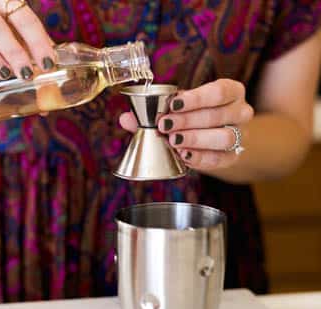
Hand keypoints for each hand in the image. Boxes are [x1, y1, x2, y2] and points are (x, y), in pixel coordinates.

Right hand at [0, 0, 55, 81]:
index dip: (37, 40)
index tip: (48, 63)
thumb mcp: (30, 46)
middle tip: (26, 73)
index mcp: (7, 3)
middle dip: (12, 51)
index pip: (23, 16)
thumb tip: (57, 92)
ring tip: (5, 75)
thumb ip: (43, 60)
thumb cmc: (15, 45)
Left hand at [119, 79, 253, 170]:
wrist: (214, 140)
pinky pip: (219, 158)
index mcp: (230, 92)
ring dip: (195, 139)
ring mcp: (240, 135)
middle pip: (218, 115)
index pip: (219, 91)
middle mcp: (241, 111)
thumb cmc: (193, 117)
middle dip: (188, 120)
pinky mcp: (233, 156)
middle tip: (164, 125)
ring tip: (173, 140)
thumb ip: (151, 112)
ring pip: (224, 137)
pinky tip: (183, 155)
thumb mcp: (177, 109)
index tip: (172, 104)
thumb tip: (126, 118)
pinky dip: (200, 157)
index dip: (196, 98)